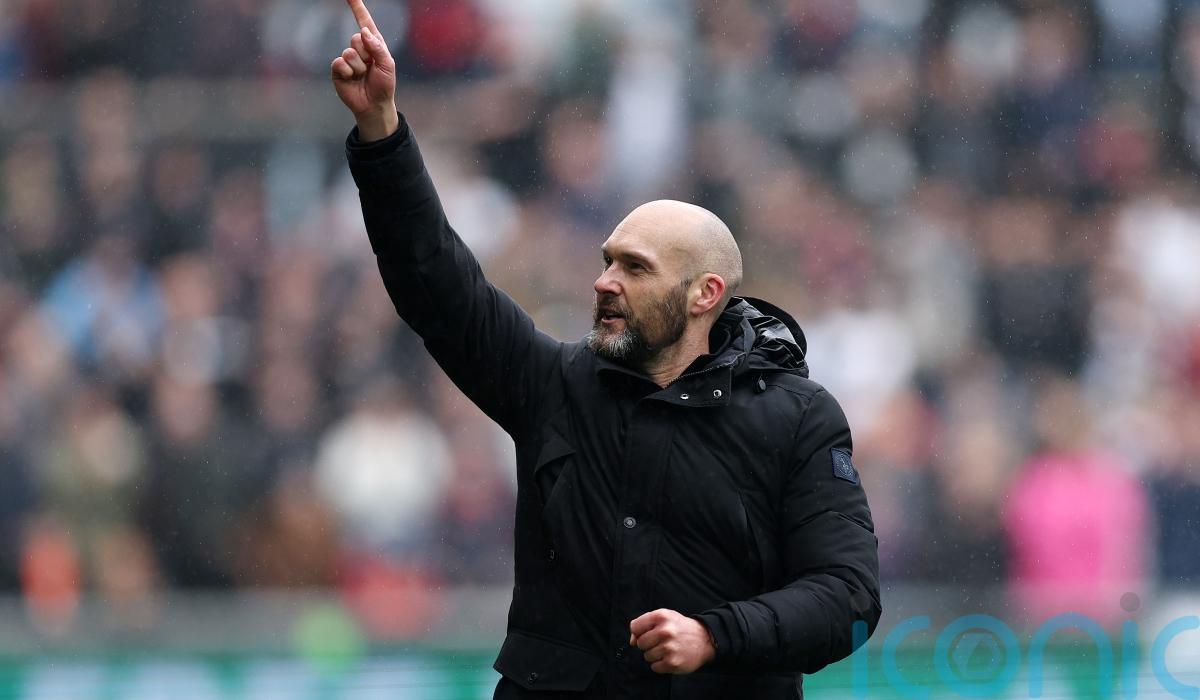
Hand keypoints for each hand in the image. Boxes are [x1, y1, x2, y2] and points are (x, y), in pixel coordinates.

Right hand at [331, 0, 398, 140]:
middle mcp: (359, 49)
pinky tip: (352, 79)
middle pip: (357, 38)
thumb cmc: (384, 85)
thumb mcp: (388, 65)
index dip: (357, 8)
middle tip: (370, 68)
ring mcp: (348, 59)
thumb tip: (364, 31)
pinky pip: (339, 63)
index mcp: (373, 44)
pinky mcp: (338, 70)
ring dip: (359, 66)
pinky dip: (348, 72)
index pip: (364, 22)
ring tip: (363, 76)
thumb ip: (378, 47)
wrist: (374, 105)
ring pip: (349, 52)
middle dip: (366, 54)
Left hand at [629, 609, 715, 673]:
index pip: (635, 627)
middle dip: (648, 644)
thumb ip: (644, 625)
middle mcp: (665, 631)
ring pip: (647, 656)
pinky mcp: (673, 663)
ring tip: (667, 649)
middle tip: (660, 642)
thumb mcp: (664, 617)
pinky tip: (670, 657)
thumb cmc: (680, 628)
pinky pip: (655, 667)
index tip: (649, 632)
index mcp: (661, 616)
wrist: (705, 639)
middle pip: (640, 643)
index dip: (639, 632)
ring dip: (655, 655)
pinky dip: (660, 664)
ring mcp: (669, 648)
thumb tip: (632, 642)